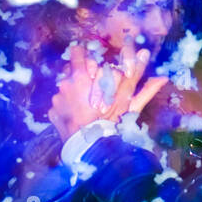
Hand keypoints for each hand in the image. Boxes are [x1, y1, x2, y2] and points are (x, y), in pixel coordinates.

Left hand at [49, 41, 167, 142]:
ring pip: (65, 86)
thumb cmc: (110, 122)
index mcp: (80, 75)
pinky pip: (60, 102)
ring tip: (86, 103)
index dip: (86, 59)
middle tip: (93, 87)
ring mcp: (57, 98)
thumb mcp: (128, 101)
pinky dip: (67, 105)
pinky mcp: (52, 110)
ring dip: (74, 90)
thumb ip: (138, 79)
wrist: (91, 147)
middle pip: (71, 69)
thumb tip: (149, 57)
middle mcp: (65, 83)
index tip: (93, 67)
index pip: (78, 53)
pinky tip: (78, 113)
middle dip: (81, 75)